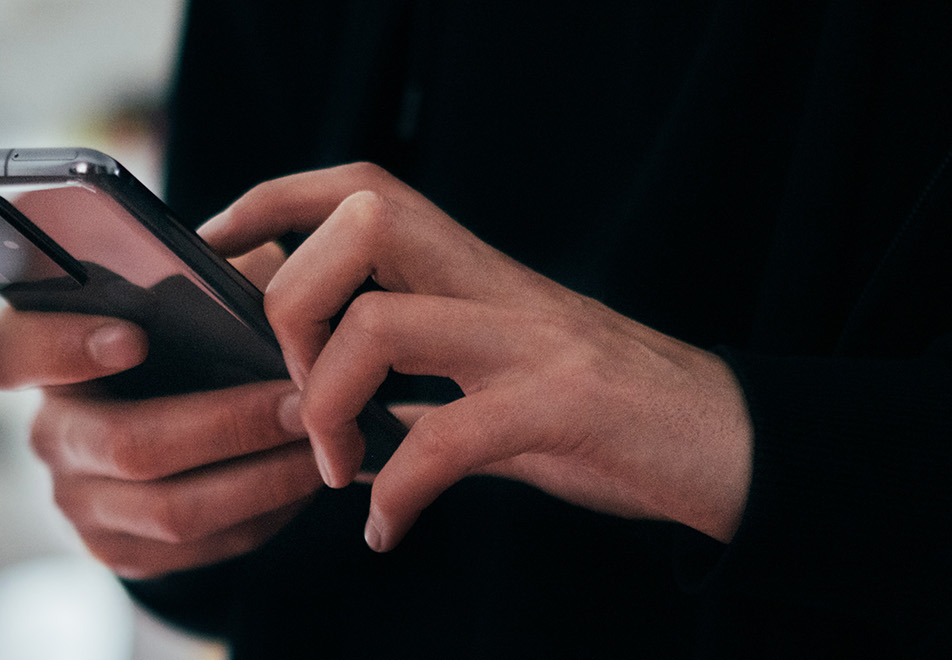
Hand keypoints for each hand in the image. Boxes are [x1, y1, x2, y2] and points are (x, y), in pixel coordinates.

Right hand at [0, 245, 321, 578]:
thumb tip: (258, 280)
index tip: (134, 336)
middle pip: (124, 444)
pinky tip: (301, 481)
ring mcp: (77, 500)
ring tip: (321, 445)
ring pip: (170, 510)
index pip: (8, 353)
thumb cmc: (183, 334)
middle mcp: (49, 432)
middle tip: (301, 403)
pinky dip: (261, 515)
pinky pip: (196, 548)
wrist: (176, 421)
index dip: (61, 348)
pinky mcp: (117, 549)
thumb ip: (205, 276)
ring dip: (260, 478)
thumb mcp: (186, 290)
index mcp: (41, 353)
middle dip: (226, 425)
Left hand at [199, 163, 752, 550]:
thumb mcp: (500, 386)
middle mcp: (498, 287)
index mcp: (475, 273)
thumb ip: (421, 387)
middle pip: (361, 225)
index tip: (218, 252)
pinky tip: (388, 528)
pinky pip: (448, 438)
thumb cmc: (609, 419)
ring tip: (337, 469)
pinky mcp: (563, 407)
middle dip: (293, 305)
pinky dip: (398, 491)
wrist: (733, 448)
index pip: (361, 189)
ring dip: (330, 404)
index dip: (274, 203)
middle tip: (295, 393)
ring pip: (383, 324)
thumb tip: (331, 409)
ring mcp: (532, 342)